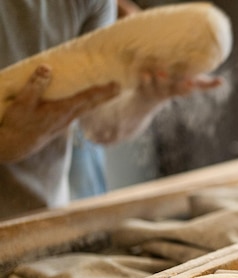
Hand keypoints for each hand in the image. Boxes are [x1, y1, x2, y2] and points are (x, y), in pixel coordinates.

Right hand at [0, 65, 119, 162]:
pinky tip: (87, 101)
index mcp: (63, 111)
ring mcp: (65, 122)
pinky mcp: (60, 124)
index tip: (117, 86)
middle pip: (92, 104)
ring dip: (98, 100)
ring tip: (108, 92)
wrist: (14, 146)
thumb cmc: (18, 124)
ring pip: (86, 108)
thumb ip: (36, 86)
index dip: (103, 92)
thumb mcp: (23, 103)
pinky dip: (86, 104)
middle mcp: (68, 117)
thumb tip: (47, 68)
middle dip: (106, 95)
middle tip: (120, 87)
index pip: (88, 99)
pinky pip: (78, 111)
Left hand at [136, 65, 222, 104]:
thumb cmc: (170, 89)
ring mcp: (155, 90)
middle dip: (181, 86)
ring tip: (161, 72)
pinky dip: (142, 79)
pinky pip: (141, 84)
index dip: (196, 87)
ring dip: (160, 81)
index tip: (201, 82)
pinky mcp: (141, 88)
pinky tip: (143, 72)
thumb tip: (223, 82)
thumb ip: (204, 84)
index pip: (189, 90)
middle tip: (188, 80)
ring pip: (158, 87)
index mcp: (180, 91)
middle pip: (176, 90)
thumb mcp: (186, 86)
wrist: (143, 103)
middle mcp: (169, 92)